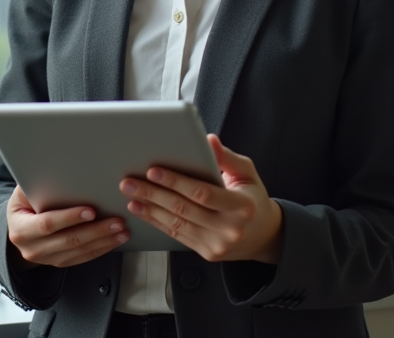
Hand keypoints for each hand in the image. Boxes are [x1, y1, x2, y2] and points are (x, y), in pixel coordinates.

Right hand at [5, 185, 129, 268]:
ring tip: (122, 230)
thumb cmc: (24, 204)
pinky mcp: (59, 263)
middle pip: (69, 240)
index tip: (92, 211)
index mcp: (21, 229)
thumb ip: (39, 185)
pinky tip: (114, 240)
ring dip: (103, 241)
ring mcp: (46, 259)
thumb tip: (63, 171)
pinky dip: (101, 249)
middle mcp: (32, 248)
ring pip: (79, 252)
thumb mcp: (23, 193)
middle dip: (96, 231)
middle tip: (117, 221)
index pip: (48, 224)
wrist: (17, 227)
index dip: (70, 218)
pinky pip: (82, 258)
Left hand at [119, 134, 283, 263]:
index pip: (202, 193)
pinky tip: (143, 210)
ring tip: (131, 195)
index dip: (176, 182)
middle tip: (130, 181)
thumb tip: (208, 141)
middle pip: (184, 209)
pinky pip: (177, 235)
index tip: (154, 170)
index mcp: (242, 206)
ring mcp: (217, 244)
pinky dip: (156, 222)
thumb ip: (227, 158)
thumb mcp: (247, 174)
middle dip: (153, 193)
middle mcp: (229, 228)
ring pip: (176, 224)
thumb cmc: (253, 200)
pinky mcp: (206, 252)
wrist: (263, 236)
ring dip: (150, 208)